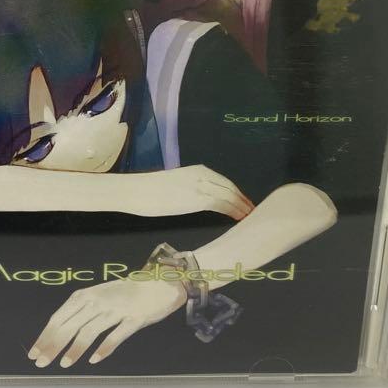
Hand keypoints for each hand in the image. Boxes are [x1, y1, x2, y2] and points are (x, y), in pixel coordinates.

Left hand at [28, 278, 186, 368]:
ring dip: (74, 349)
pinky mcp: (133, 319)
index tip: (34, 353)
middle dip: (53, 346)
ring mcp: (115, 310)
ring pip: (89, 332)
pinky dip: (103, 349)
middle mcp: (97, 301)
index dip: (45, 336)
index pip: (58, 318)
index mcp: (84, 296)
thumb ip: (80, 311)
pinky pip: (115, 336)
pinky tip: (94, 360)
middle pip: (69, 326)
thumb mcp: (98, 296)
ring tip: (64, 363)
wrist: (157, 284)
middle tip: (41, 363)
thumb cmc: (124, 294)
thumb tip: (58, 332)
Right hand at [129, 165, 253, 220]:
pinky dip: (233, 211)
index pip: (224, 182)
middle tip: (251, 210)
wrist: (136, 190)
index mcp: (197, 170)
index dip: (236, 193)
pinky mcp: (198, 199)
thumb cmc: (149, 190)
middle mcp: (202, 175)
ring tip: (249, 216)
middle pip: (230, 187)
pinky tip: (238, 218)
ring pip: (229, 196)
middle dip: (242, 200)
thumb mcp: (175, 184)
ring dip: (241, 206)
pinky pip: (222, 204)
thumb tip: (196, 199)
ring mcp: (201, 186)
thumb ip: (189, 188)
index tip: (244, 201)